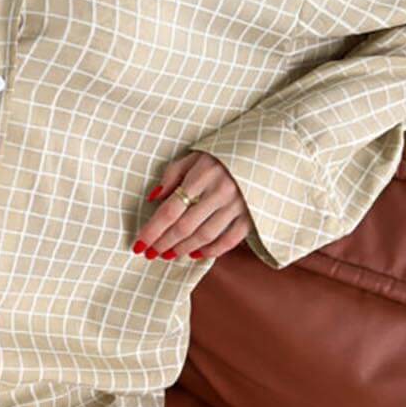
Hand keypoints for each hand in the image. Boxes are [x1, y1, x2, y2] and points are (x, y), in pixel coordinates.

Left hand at [131, 151, 253, 259]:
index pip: (170, 210)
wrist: (267, 152)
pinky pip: (229, 241)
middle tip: (149, 253)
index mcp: (203, 175)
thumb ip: (172, 175)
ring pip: (204, 236)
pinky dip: (211, 251)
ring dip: (182, 249)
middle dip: (163, 243)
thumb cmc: (224, 155)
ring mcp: (238, 206)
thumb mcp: (196, 155)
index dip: (152, 230)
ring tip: (167, 254)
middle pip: (185, 226)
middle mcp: (220, 192)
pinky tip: (195, 254)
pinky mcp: (253, 217)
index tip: (139, 244)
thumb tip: (153, 198)